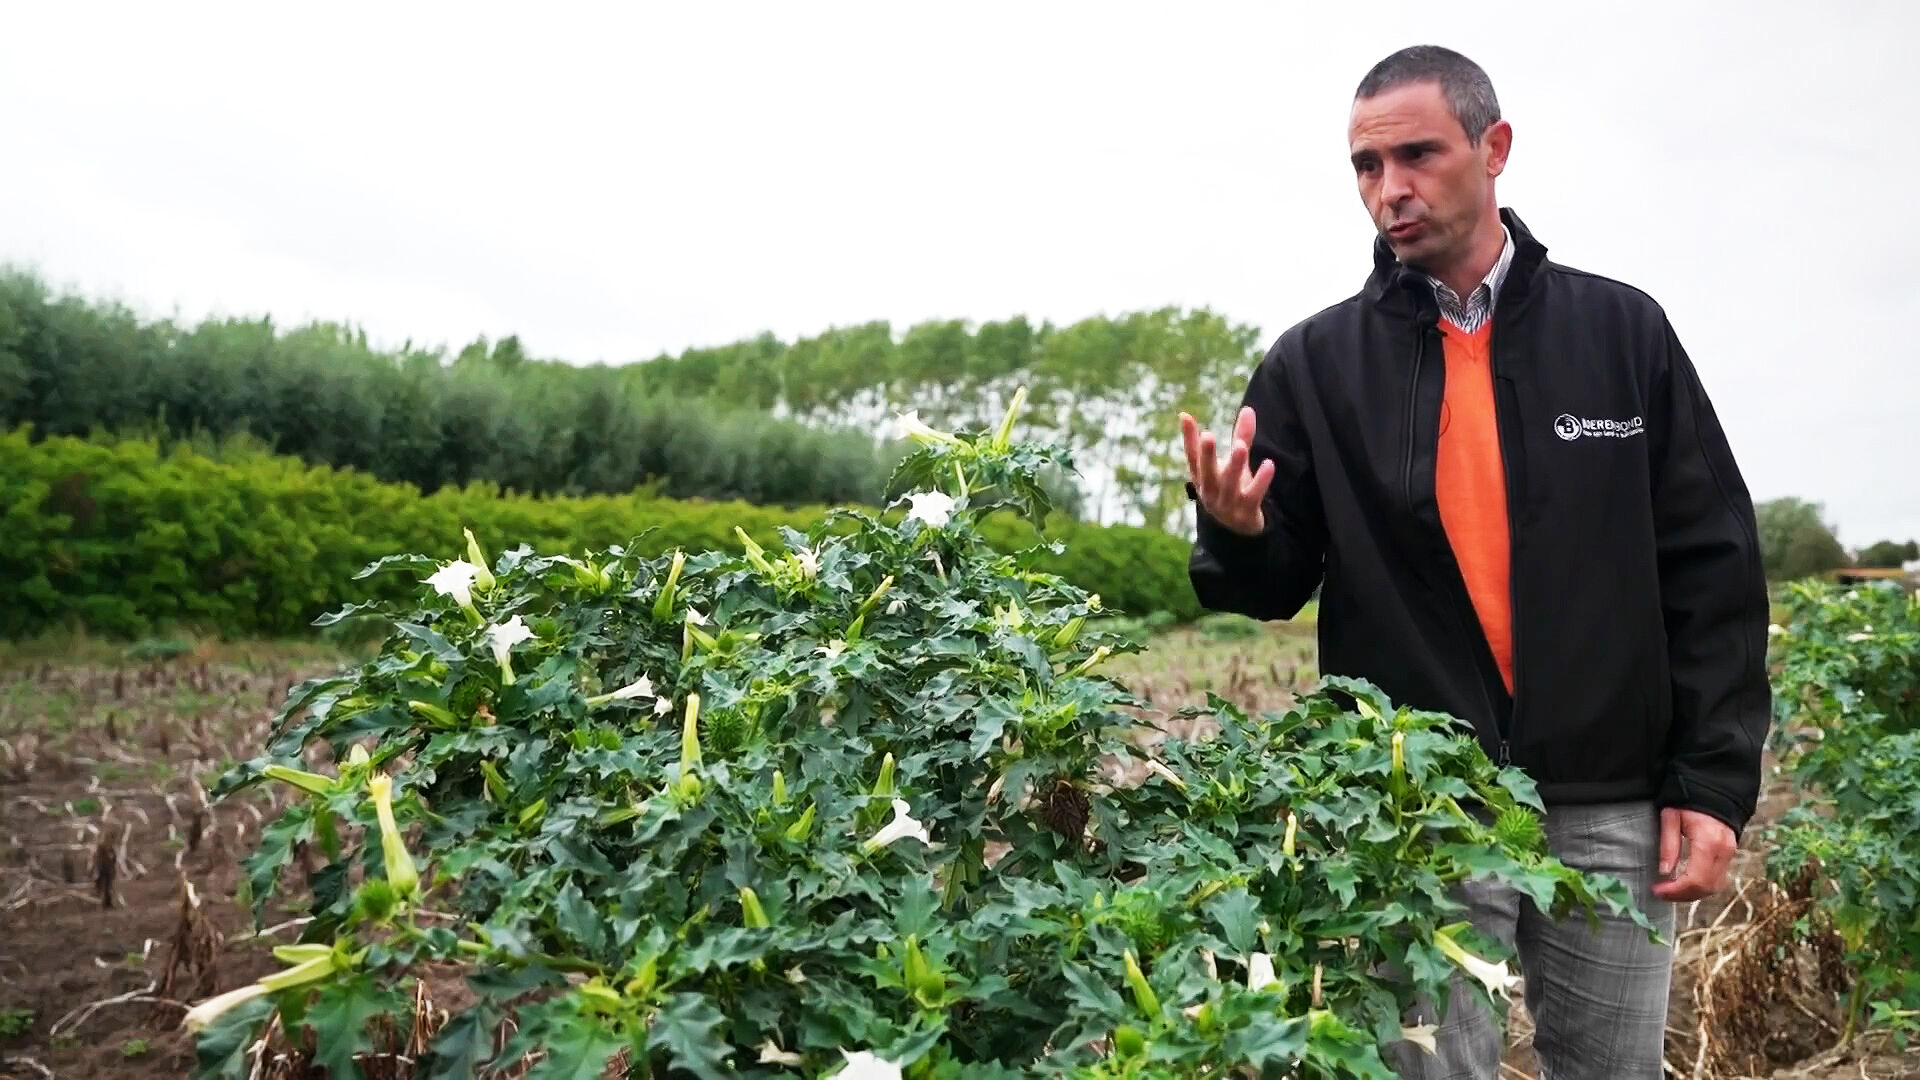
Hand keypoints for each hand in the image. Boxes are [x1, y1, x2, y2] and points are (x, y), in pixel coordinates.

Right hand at [1181, 406, 1273, 536]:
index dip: (1188, 438)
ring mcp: (1226, 503)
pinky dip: (1261, 481)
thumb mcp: (1233, 464)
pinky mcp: (1245, 511)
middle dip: (1207, 454)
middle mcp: (1210, 490)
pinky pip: (1253, 495)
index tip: (1186, 417)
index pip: (1192, 457)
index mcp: (1202, 478)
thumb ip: (1241, 436)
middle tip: (1207, 435)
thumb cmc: (1232, 489)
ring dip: (1234, 465)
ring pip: (1229, 484)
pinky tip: (1269, 464)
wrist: (1238, 530)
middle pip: (1207, 472)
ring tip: (1241, 447)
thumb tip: (1248, 408)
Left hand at [1651, 807, 1737, 901]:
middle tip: (1661, 893)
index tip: (1657, 890)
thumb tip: (1664, 872)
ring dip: (1692, 893)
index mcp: (1709, 843)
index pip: (1695, 879)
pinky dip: (1701, 886)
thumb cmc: (1688, 800)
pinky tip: (1684, 883)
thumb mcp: (1671, 817)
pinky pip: (1717, 878)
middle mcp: (1723, 852)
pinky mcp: (1729, 855)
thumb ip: (1668, 845)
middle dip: (1682, 895)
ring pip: (1714, 887)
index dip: (1676, 890)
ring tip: (1670, 891)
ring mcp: (1729, 854)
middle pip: (1706, 887)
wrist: (1713, 790)